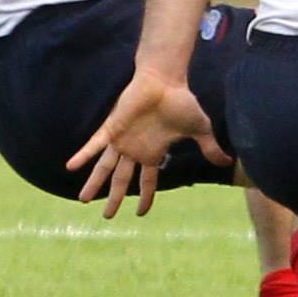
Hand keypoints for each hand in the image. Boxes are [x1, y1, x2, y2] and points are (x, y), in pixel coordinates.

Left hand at [65, 65, 228, 217]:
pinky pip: (95, 144)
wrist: (166, 79)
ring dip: (94, 183)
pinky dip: (83, 155)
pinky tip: (70, 167)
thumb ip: (209, 147)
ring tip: (82, 200)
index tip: (139, 213)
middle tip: (106, 216)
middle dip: (114, 198)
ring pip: (105, 167)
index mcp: (153, 152)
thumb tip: (227, 161)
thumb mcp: (199, 129)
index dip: (144, 197)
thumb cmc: (181, 101)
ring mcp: (122, 139)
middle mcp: (135, 149)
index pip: (147, 181)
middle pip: (122, 180)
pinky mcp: (112, 127)